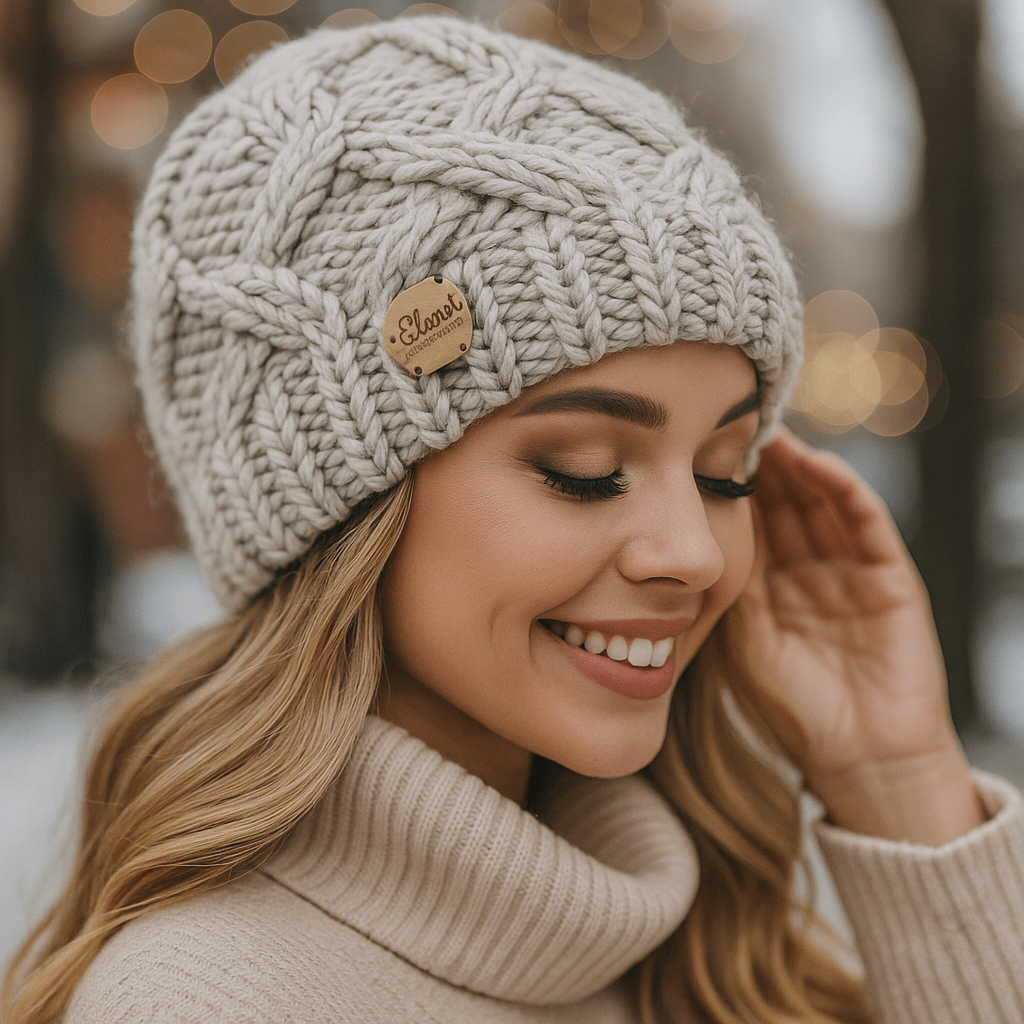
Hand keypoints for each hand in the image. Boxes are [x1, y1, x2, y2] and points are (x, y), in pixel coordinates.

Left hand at [724, 429, 983, 843]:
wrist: (859, 757)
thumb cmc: (794, 708)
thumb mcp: (748, 639)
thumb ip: (731, 587)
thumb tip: (693, 538)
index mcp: (774, 584)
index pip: (751, 522)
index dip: (730, 487)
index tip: (701, 449)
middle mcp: (811, 569)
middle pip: (785, 502)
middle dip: (761, 464)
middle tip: (733, 420)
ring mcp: (852, 569)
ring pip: (821, 503)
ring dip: (798, 467)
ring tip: (769, 431)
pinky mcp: (891, 577)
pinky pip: (866, 525)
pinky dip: (844, 492)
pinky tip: (818, 465)